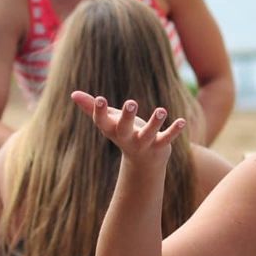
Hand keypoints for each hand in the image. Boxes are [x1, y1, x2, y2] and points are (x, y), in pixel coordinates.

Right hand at [70, 92, 185, 163]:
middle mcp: (126, 138)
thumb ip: (92, 107)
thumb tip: (73, 94)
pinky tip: (182, 121)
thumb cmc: (124, 133)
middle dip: (127, 116)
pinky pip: (167, 139)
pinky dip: (174, 131)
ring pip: (149, 134)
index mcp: (112, 130)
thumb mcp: (109, 120)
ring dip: (155, 122)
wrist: (143, 162)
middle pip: (124, 128)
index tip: (100, 99)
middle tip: (131, 103)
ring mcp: (144, 143)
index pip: (102, 122)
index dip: (100, 111)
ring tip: (162, 110)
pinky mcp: (160, 146)